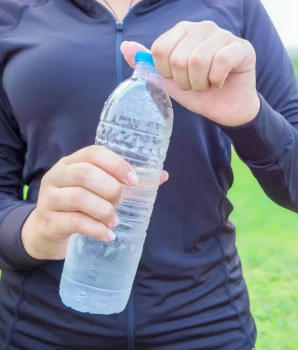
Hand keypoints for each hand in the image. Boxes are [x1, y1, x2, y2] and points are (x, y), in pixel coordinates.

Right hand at [21, 146, 168, 260]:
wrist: (46, 230)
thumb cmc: (79, 205)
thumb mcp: (97, 189)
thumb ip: (126, 182)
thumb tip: (162, 175)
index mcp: (72, 162)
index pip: (93, 153)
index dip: (116, 164)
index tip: (133, 180)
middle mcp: (57, 176)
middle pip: (84, 174)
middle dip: (110, 188)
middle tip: (121, 202)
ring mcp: (49, 199)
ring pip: (77, 198)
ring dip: (103, 210)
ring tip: (114, 220)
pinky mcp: (48, 222)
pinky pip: (73, 222)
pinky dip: (95, 229)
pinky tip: (108, 234)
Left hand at [121, 21, 260, 126]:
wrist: (228, 110)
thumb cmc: (200, 94)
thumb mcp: (170, 81)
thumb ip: (149, 65)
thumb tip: (126, 48)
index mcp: (183, 31)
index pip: (160, 49)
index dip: (166, 73)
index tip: (178, 79)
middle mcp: (203, 27)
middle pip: (178, 57)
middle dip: (185, 82)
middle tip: (196, 85)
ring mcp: (224, 35)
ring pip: (199, 60)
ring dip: (201, 83)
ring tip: (207, 85)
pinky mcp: (242, 47)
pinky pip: (220, 63)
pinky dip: (216, 81)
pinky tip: (220, 83)